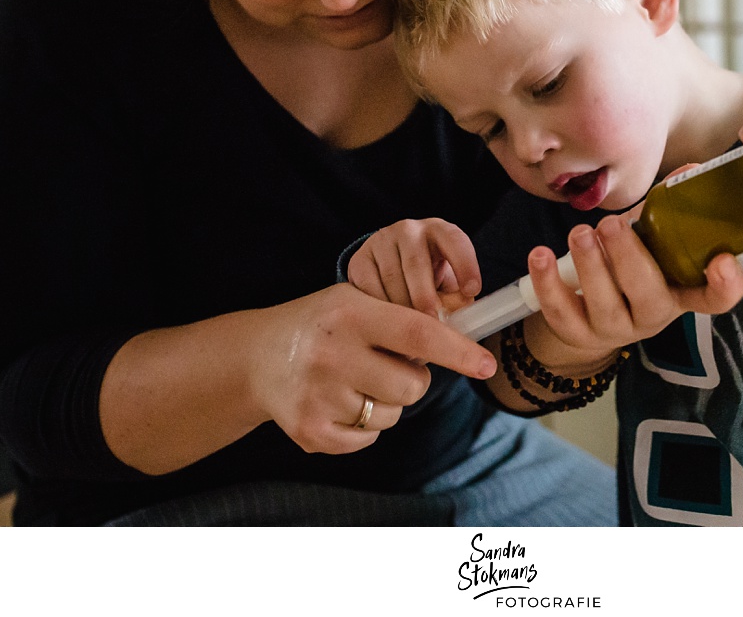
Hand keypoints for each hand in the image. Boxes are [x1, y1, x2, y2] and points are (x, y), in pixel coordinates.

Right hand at [249, 283, 496, 454]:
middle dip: (412, 379)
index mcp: (349, 314)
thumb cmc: (323, 325)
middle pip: (412, 386)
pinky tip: (340, 401)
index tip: (486, 364)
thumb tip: (462, 345)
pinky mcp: (310, 432)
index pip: (417, 334)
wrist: (257, 357)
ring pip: (393, 415)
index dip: (457, 350)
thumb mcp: (355, 302)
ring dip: (386, 402)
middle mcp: (331, 354)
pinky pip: (369, 439)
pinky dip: (365, 426)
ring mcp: (318, 396)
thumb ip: (403, 318)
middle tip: (383, 363)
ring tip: (354, 380)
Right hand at [347, 218, 481, 317]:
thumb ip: (457, 301)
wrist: (392, 270)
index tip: (471, 290)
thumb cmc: (431, 281)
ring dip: (401, 310)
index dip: (465, 264)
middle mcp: (409, 231)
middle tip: (432, 324)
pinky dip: (378, 311)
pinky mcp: (359, 259)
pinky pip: (368, 288)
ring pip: (390, 279)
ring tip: (411, 336)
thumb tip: (458, 324)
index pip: (455, 240)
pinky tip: (387, 327)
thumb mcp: (449, 286)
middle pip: (416, 263)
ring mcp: (381, 242)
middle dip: (425, 298)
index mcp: (440, 232)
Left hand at [520, 212, 742, 373]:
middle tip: (611, 224)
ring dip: (590, 265)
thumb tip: (689, 169)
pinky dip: (548, 282)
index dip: (726, 285)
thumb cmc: (631, 268)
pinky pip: (561, 312)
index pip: (714, 298)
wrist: (590, 318)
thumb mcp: (652, 243)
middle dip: (628, 257)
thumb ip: (667, 210)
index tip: (722, 261)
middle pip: (649, 295)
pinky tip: (539, 255)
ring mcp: (615, 328)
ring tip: (579, 232)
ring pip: (604, 304)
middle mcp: (652, 315)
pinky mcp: (577, 334)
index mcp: (680, 292)